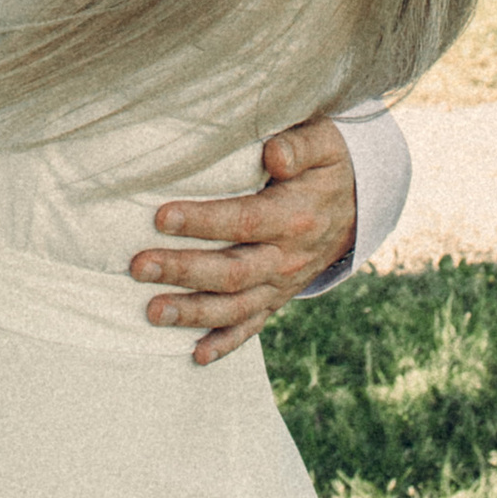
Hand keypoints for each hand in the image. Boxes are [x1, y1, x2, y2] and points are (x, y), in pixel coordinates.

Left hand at [131, 118, 356, 365]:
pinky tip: (195, 355)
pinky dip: (225, 344)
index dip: (204, 221)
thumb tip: (274, 155)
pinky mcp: (277, 298)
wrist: (357, 203)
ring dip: (193, 312)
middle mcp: (287, 257)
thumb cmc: (326, 163)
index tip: (161, 217)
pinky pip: (252, 326)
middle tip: (139, 266)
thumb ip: (299, 145)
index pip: (245, 222)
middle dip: (183, 271)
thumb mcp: (323, 142)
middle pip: (232, 271)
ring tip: (152, 312)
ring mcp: (282, 283)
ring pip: (236, 307)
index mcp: (295, 216)